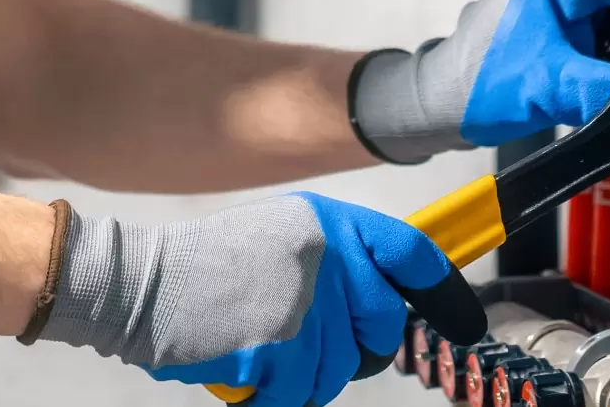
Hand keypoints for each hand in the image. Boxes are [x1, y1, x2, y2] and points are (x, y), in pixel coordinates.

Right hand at [37, 193, 479, 404]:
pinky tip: (245, 364)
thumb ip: (336, 263)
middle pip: (384, 326)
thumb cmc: (209, 269)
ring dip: (304, 373)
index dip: (445, 292)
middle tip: (300, 337)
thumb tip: (393, 304)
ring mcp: (306, 299)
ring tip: (259, 340)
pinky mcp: (282, 345)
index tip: (467, 324)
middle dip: (351, 347)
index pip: (410, 252)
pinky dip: (274, 395)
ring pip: (341, 370)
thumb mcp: (283, 241)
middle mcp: (327, 252)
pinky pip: (301, 395)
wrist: (142, 284)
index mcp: (328, 220)